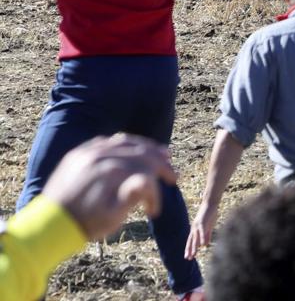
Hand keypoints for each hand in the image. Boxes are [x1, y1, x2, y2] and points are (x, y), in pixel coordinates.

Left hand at [41, 134, 175, 239]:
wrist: (50, 224)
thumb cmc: (84, 223)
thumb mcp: (112, 216)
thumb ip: (133, 196)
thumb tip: (149, 180)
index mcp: (110, 170)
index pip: (146, 171)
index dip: (157, 188)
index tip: (155, 209)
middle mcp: (100, 155)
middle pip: (140, 151)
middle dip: (160, 163)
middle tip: (173, 175)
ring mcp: (88, 151)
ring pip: (127, 142)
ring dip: (147, 148)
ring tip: (163, 156)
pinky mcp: (80, 152)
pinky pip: (109, 141)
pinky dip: (127, 144)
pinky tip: (136, 151)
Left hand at [184, 200, 218, 259]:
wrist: (210, 203)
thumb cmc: (209, 214)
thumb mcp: (208, 227)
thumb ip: (206, 236)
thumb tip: (204, 245)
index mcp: (195, 229)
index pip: (191, 241)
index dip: (189, 249)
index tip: (188, 257)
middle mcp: (194, 228)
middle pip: (191, 241)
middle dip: (189, 250)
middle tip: (188, 258)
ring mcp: (197, 225)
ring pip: (195, 238)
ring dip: (194, 247)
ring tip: (193, 254)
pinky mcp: (202, 222)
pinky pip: (201, 232)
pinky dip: (202, 238)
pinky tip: (202, 245)